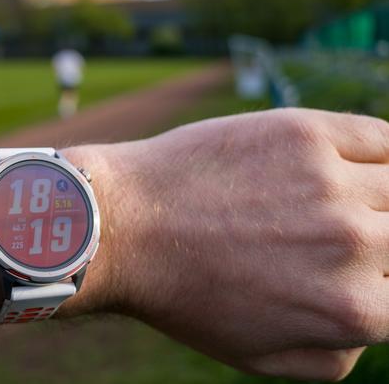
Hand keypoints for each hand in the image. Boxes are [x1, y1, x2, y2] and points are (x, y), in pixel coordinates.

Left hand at [90, 108, 388, 380]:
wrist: (125, 225)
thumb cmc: (183, 293)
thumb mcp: (257, 356)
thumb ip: (332, 355)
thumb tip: (369, 325)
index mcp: (350, 309)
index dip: (380, 283)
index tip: (360, 265)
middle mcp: (354, 244)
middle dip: (381, 241)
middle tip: (338, 234)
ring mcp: (331, 183)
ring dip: (382, 196)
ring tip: (342, 200)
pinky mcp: (305, 133)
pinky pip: (379, 135)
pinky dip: (381, 151)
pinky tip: (359, 162)